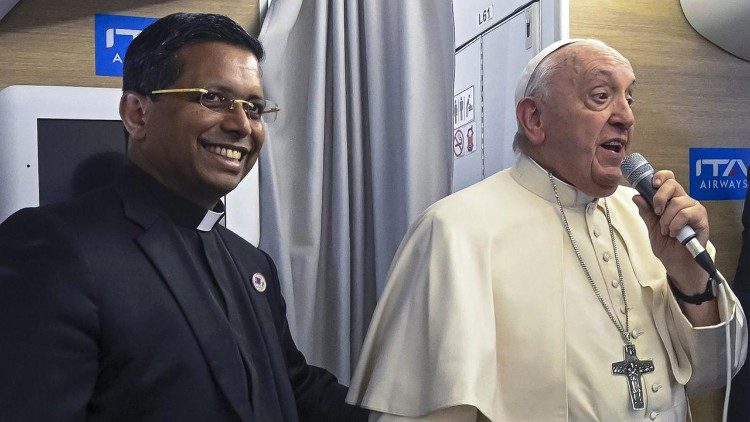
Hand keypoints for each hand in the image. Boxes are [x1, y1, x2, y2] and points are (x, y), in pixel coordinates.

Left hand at [632, 170, 709, 292]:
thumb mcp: (651, 228)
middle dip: (659, 198)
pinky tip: (675, 233)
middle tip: (657, 214)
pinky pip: (686, 213)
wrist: (677, 263)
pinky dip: (676, 224)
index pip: (668, 179)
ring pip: (677, 202)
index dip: (660, 177)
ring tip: (667, 231)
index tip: (652, 184)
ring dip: (666, 219)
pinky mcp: (701, 219)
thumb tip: (637, 196)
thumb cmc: (667, 246)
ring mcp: (694, 209)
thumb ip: (646, 212)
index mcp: (670, 201)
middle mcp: (683, 201)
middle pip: (672, 184)